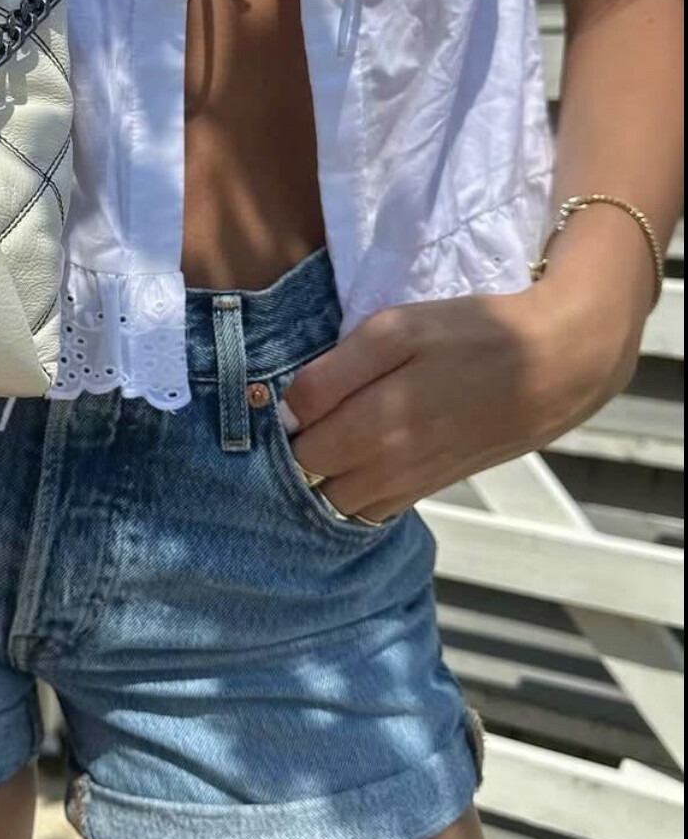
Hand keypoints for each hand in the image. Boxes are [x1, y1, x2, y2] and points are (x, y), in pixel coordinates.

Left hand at [279, 280, 640, 523]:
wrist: (557, 366)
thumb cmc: (472, 335)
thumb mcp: (395, 330)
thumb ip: (331, 374)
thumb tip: (286, 412)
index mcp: (373, 429)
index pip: (294, 451)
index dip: (282, 425)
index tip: (283, 397)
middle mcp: (387, 471)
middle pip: (310, 484)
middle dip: (295, 454)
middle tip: (304, 414)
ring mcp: (410, 487)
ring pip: (338, 504)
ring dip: (322, 479)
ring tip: (329, 433)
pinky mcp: (431, 489)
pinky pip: (372, 509)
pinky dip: (353, 491)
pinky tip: (358, 454)